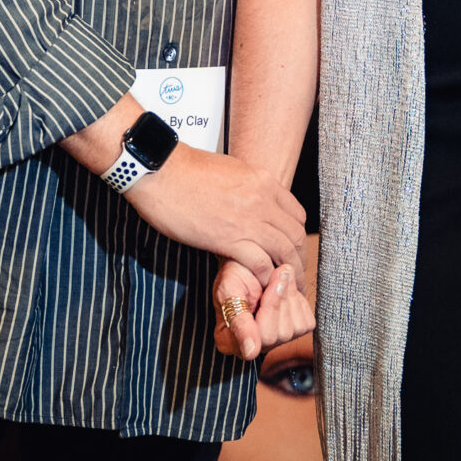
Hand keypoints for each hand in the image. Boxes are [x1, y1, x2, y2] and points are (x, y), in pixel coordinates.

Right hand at [124, 145, 305, 280]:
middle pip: (295, 235)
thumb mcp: (230, 170)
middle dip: (299, 259)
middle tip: (296, 276)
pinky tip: (263, 286)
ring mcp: (248, 219)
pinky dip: (266, 277)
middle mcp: (262, 199)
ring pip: (284, 251)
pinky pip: (260, 263)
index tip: (294, 250)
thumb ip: (248, 187)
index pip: (296, 214)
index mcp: (263, 180)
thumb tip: (252, 202)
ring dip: (289, 274)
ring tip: (288, 290)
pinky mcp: (228, 238)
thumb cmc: (186, 169)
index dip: (298, 236)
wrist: (160, 170)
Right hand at [212, 255, 311, 361]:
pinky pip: (305, 324)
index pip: (250, 341)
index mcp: (228, 340)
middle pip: (274, 335)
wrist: (251, 265)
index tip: (265, 294)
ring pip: (292, 330)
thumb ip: (238, 319)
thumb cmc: (235, 274)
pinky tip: (287, 290)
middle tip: (278, 272)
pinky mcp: (295, 332)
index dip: (262, 318)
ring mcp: (275, 342)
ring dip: (291, 297)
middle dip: (278, 299)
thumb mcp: (228, 288)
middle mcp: (252, 347)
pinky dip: (300, 302)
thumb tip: (251, 353)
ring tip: (281, 277)